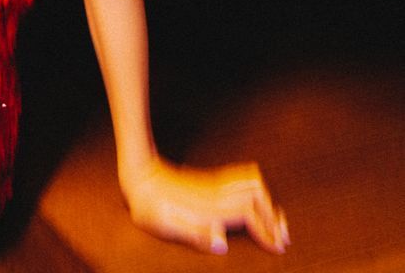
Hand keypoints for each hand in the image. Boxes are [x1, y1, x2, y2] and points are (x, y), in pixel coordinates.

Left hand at [121, 155, 289, 253]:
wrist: (139, 177)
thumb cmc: (149, 206)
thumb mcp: (165, 225)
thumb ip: (195, 233)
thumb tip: (223, 243)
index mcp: (209, 205)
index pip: (249, 212)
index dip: (266, 229)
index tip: (278, 247)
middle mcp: (216, 191)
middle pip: (257, 195)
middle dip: (274, 216)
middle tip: (284, 239)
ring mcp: (215, 182)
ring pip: (252, 182)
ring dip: (268, 201)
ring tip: (277, 223)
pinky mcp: (211, 180)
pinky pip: (243, 179)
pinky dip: (258, 191)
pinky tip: (258, 203)